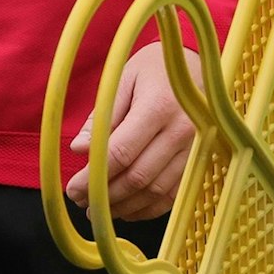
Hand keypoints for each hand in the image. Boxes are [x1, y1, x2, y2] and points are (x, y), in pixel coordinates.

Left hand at [66, 42, 200, 221]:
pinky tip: (128, 209)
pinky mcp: (200, 160)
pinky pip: (173, 194)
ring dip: (125, 207)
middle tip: (82, 202)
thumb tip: (79, 149)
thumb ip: (102, 116)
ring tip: (100, 210)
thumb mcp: (124, 80)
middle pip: (138, 177)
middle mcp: (181, 130)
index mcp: (158, 106)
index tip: (73, 189)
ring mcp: (195, 148)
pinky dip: (148, 208)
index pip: (120, 153)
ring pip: (155, 191)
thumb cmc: (156, 68)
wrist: (201, 64)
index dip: (93, 176)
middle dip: (105, 196)